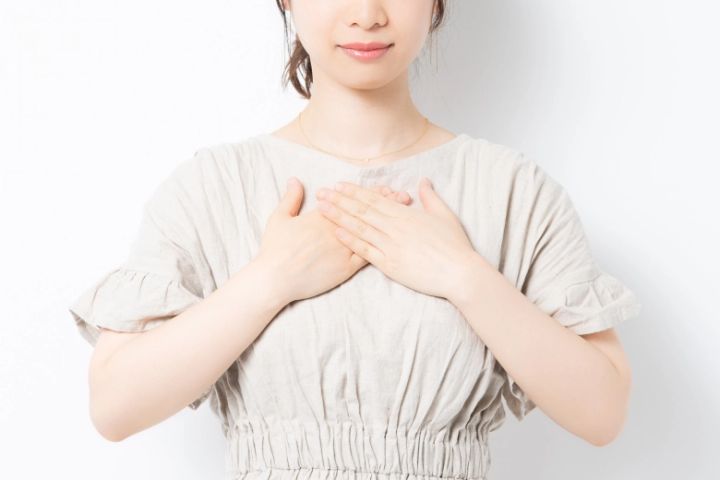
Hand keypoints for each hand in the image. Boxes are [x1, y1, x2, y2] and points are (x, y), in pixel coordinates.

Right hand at [255, 177, 411, 304]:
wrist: (276, 277)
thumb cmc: (275, 249)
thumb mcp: (279, 218)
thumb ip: (290, 198)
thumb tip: (295, 179)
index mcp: (322, 217)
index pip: (351, 201)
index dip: (370, 194)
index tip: (385, 188)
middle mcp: (336, 230)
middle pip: (365, 214)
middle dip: (386, 204)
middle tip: (403, 196)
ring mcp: (342, 249)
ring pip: (369, 232)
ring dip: (387, 223)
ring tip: (404, 215)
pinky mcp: (344, 268)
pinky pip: (366, 256)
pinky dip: (380, 247)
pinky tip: (394, 243)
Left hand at [315, 178, 479, 299]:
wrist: (459, 272)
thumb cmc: (455, 245)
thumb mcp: (444, 215)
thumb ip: (429, 197)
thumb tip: (423, 181)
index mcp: (406, 214)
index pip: (375, 199)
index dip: (355, 192)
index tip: (339, 185)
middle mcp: (395, 227)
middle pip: (362, 210)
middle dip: (340, 200)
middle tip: (321, 193)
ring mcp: (391, 246)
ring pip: (360, 227)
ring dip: (339, 217)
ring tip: (322, 208)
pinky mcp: (390, 265)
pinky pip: (365, 250)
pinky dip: (351, 240)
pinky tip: (336, 232)